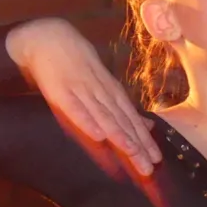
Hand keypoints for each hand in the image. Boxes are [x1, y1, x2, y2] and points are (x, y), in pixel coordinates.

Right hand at [6, 19, 161, 174]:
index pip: (132, 120)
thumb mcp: (105, 84)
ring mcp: (83, 91)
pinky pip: (76, 109)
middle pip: (122, 122)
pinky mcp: (62, 92)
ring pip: (105, 117)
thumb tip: (147, 125)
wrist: (50, 39)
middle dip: (136, 145)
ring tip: (132, 153)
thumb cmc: (78, 65)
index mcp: (112, 92)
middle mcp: (102, 93)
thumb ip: (123, 107)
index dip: (144, 140)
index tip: (156, 160)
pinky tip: (98, 135)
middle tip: (149, 167)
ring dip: (119, 136)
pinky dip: (88, 121)